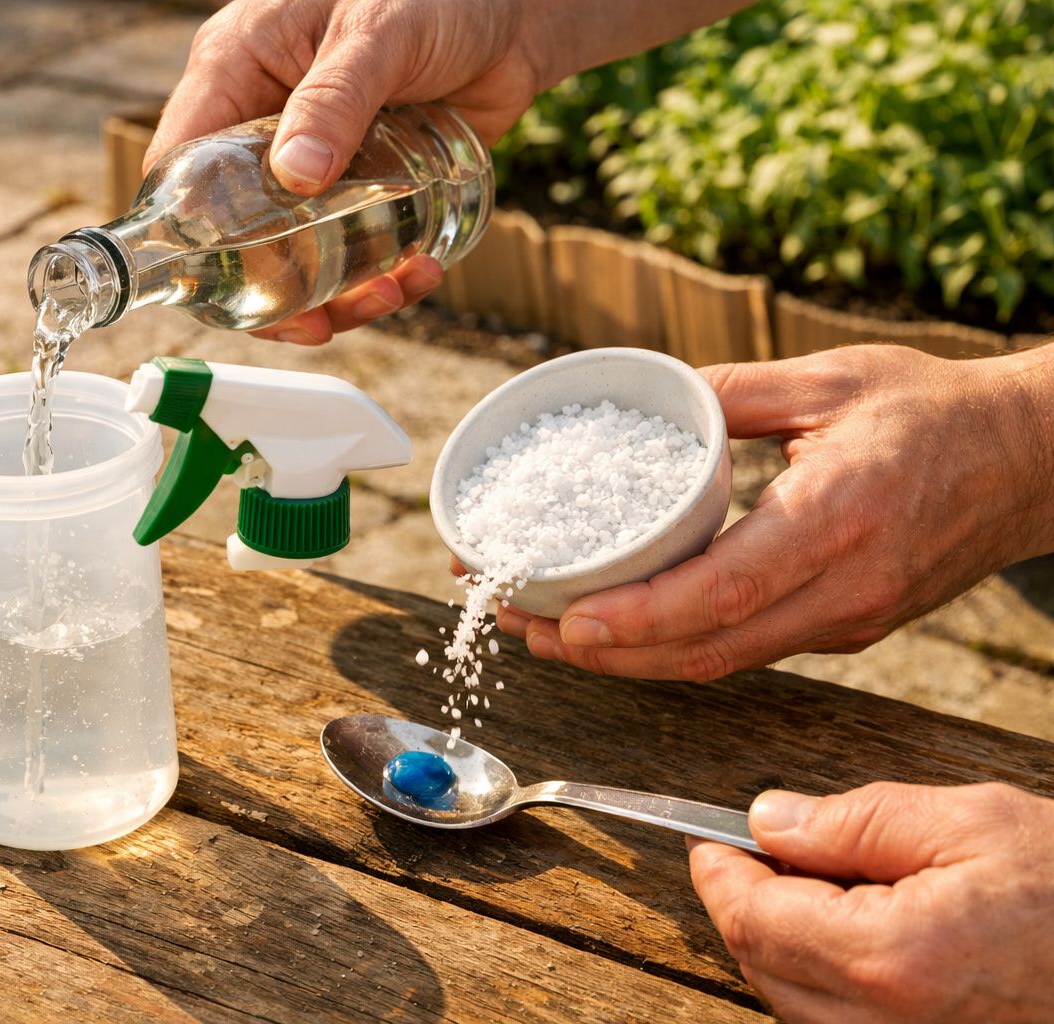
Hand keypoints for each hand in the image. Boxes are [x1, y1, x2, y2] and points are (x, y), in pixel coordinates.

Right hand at [146, 0, 749, 344]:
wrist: (519, 8)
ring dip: (340, 291)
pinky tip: (419, 270)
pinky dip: (385, 272)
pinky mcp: (369, 184)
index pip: (180, 166)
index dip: (188, 235)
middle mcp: (268, 121)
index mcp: (237, 71)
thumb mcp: (376, 34)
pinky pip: (359, 245)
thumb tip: (296, 177)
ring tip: (389, 292)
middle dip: (276, 287)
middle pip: (238, 228)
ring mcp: (320, 159)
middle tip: (314, 323)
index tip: (223, 288)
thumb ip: (333, 100)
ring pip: (302, 250)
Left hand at [492, 343, 1053, 679]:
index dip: (638, 619)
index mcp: (837, 519)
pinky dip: (677, 648)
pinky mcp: (845, 629)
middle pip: (706, 649)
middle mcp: (843, 588)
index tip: (568, 621)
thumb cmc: (936, 411)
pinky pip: (747, 650)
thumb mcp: (827, 379)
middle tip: (525, 627)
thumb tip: (642, 396)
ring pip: (722, 662)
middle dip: (605, 653)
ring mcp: (847, 619)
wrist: (1034, 461)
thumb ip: (727, 390)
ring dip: (631, 660)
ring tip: (551, 632)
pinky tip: (623, 628)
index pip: (722, 592)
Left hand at [690, 781, 1053, 1022]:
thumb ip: (854, 820)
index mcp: (891, 957)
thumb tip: (768, 820)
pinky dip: (825, 980)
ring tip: (824, 884)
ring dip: (783, 943)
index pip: (751, 917)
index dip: (718, 870)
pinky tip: (858, 933)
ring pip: (794, 1003)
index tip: (709, 837)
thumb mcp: (969, 821)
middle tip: (767, 848)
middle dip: (746, 903)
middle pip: (761, 966)